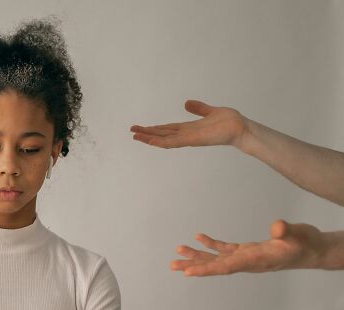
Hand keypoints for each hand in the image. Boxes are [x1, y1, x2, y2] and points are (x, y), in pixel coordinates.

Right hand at [130, 100, 247, 148]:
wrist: (241, 128)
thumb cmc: (229, 122)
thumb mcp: (210, 111)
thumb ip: (198, 108)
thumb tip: (187, 103)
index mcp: (188, 128)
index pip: (167, 129)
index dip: (154, 128)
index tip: (142, 127)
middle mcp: (186, 134)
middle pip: (162, 134)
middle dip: (147, 133)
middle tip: (132, 132)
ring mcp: (188, 138)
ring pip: (164, 140)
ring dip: (149, 138)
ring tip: (135, 136)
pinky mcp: (192, 140)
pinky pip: (174, 142)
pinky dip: (161, 142)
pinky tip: (151, 140)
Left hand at [171, 220, 323, 275]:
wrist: (314, 250)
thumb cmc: (307, 243)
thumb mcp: (299, 235)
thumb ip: (286, 231)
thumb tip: (276, 227)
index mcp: (255, 260)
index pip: (226, 267)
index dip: (207, 270)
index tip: (188, 273)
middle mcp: (247, 262)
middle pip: (215, 266)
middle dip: (193, 265)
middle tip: (172, 265)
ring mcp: (246, 257)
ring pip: (217, 258)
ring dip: (197, 255)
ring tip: (178, 251)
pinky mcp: (248, 250)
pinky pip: (225, 249)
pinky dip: (211, 244)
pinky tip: (198, 237)